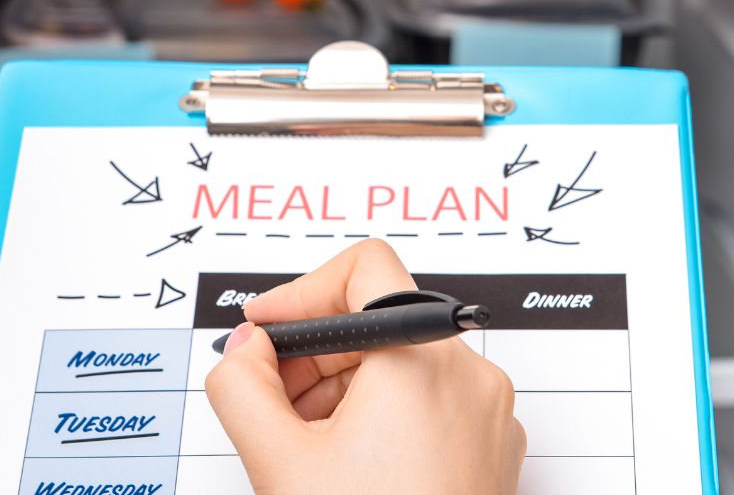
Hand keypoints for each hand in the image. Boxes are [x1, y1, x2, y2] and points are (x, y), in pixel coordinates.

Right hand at [206, 239, 525, 493]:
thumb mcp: (279, 462)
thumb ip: (241, 385)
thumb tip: (244, 351)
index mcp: (422, 359)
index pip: (364, 268)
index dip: (302, 291)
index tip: (267, 328)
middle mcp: (468, 376)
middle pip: (380, 320)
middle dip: (313, 353)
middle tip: (269, 397)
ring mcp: (488, 414)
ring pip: (403, 364)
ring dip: (342, 388)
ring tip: (305, 444)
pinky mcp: (491, 447)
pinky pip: (431, 401)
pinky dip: (382, 414)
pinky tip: (346, 465)